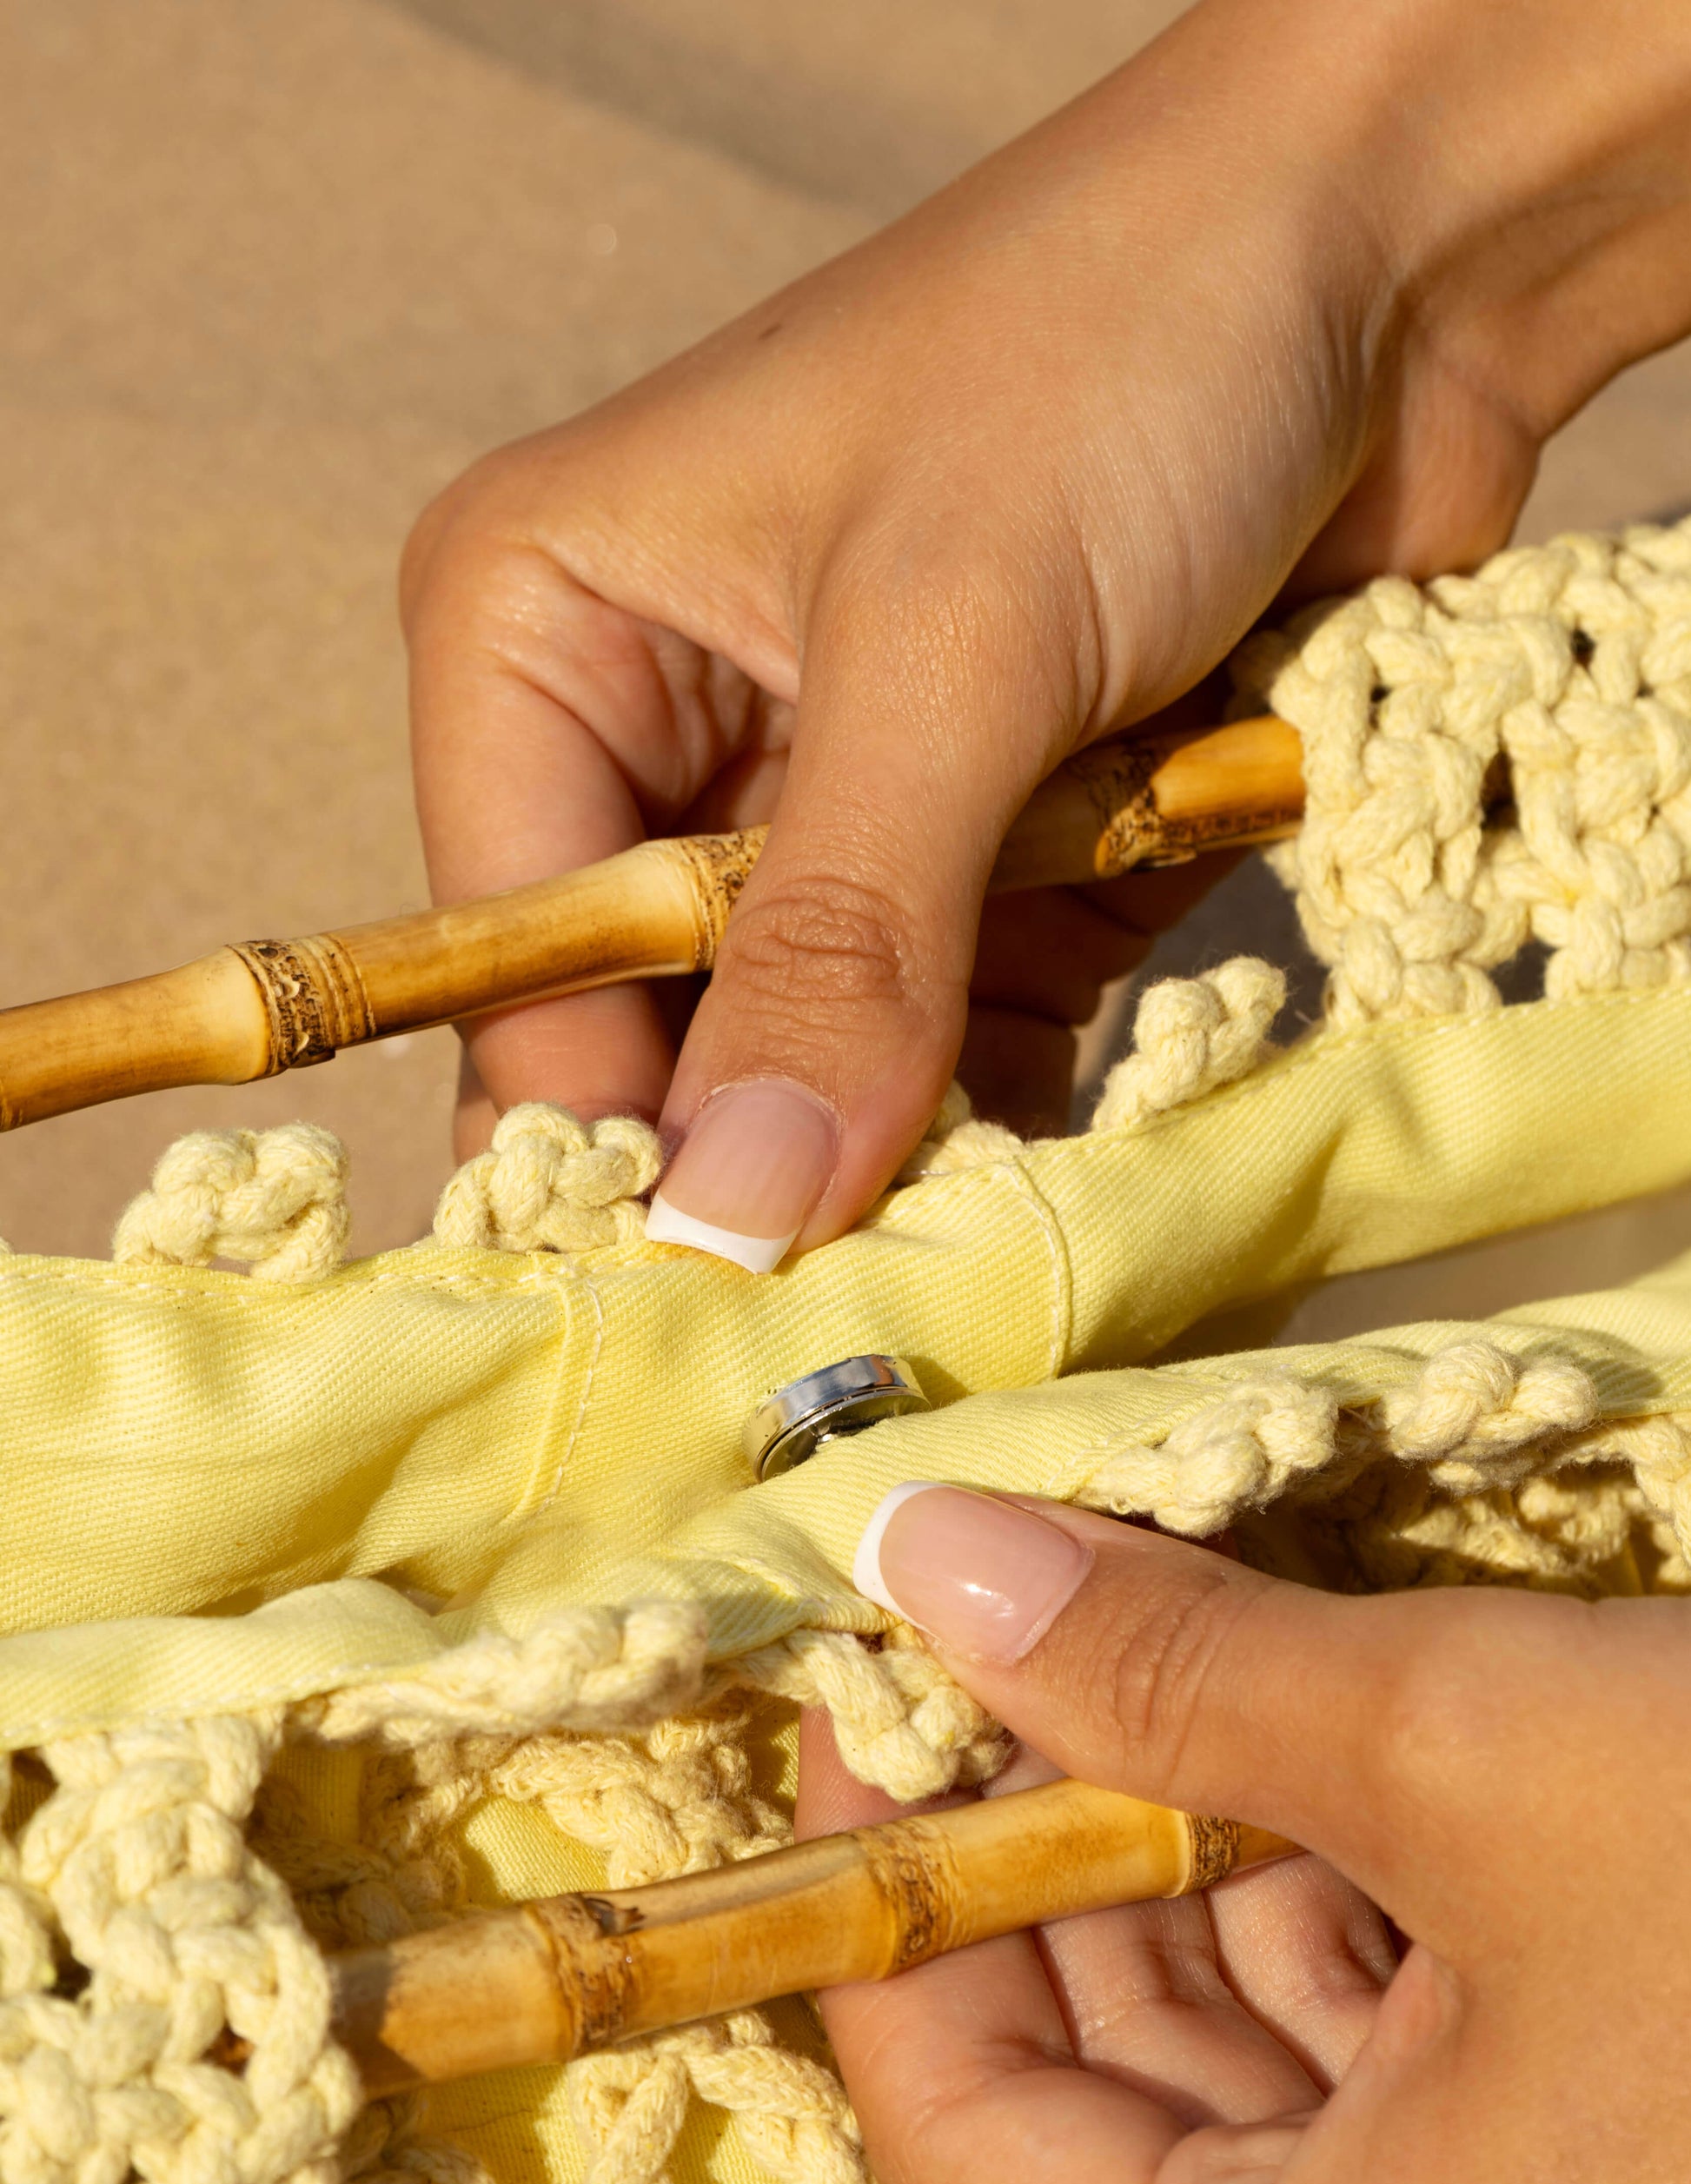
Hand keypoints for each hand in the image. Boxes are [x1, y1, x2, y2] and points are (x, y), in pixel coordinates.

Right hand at [402, 0, 1690, 1259]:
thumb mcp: (947, 641)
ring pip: (819, 1070)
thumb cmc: (1115, 344)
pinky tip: (1054, 1220)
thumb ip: (840, 938)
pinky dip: (1018, 1130)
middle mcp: (663, 737)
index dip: (606, 1148)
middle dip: (760, 1177)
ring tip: (959, 1301)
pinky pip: (968, 1053)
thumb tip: (735, 1217)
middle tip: (838, 1350)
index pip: (520, 959)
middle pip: (663, 1037)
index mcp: (543, 634)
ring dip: (902, 1172)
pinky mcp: (993, 865)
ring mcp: (837, 815)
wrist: (1391, 253)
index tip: (705, 1325)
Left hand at [796, 1485, 1690, 2183]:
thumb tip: (926, 1555)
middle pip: (1104, 2088)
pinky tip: (1311, 1733)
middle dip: (1043, 1844)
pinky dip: (1332, 1891)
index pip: (963, 2126)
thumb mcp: (1473, 1751)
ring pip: (1252, 2056)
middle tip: (989, 1629)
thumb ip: (1169, 1672)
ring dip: (1189, 1847)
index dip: (885, 1889)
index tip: (858, 1694)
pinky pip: (1396, 2055)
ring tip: (1138, 1643)